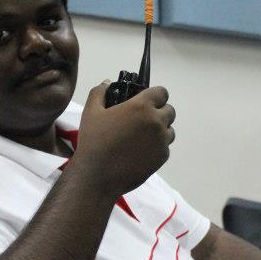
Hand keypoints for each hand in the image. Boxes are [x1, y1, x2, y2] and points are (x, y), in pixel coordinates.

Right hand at [74, 82, 176, 196]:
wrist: (98, 176)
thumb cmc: (93, 142)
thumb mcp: (91, 112)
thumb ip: (99, 92)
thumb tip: (107, 83)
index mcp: (141, 106)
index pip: (162, 92)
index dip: (154, 95)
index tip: (145, 101)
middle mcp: (156, 121)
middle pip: (169, 111)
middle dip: (158, 112)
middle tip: (141, 120)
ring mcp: (161, 141)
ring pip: (169, 130)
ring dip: (160, 130)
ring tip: (141, 137)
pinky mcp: (162, 158)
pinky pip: (165, 147)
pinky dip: (157, 147)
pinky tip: (140, 151)